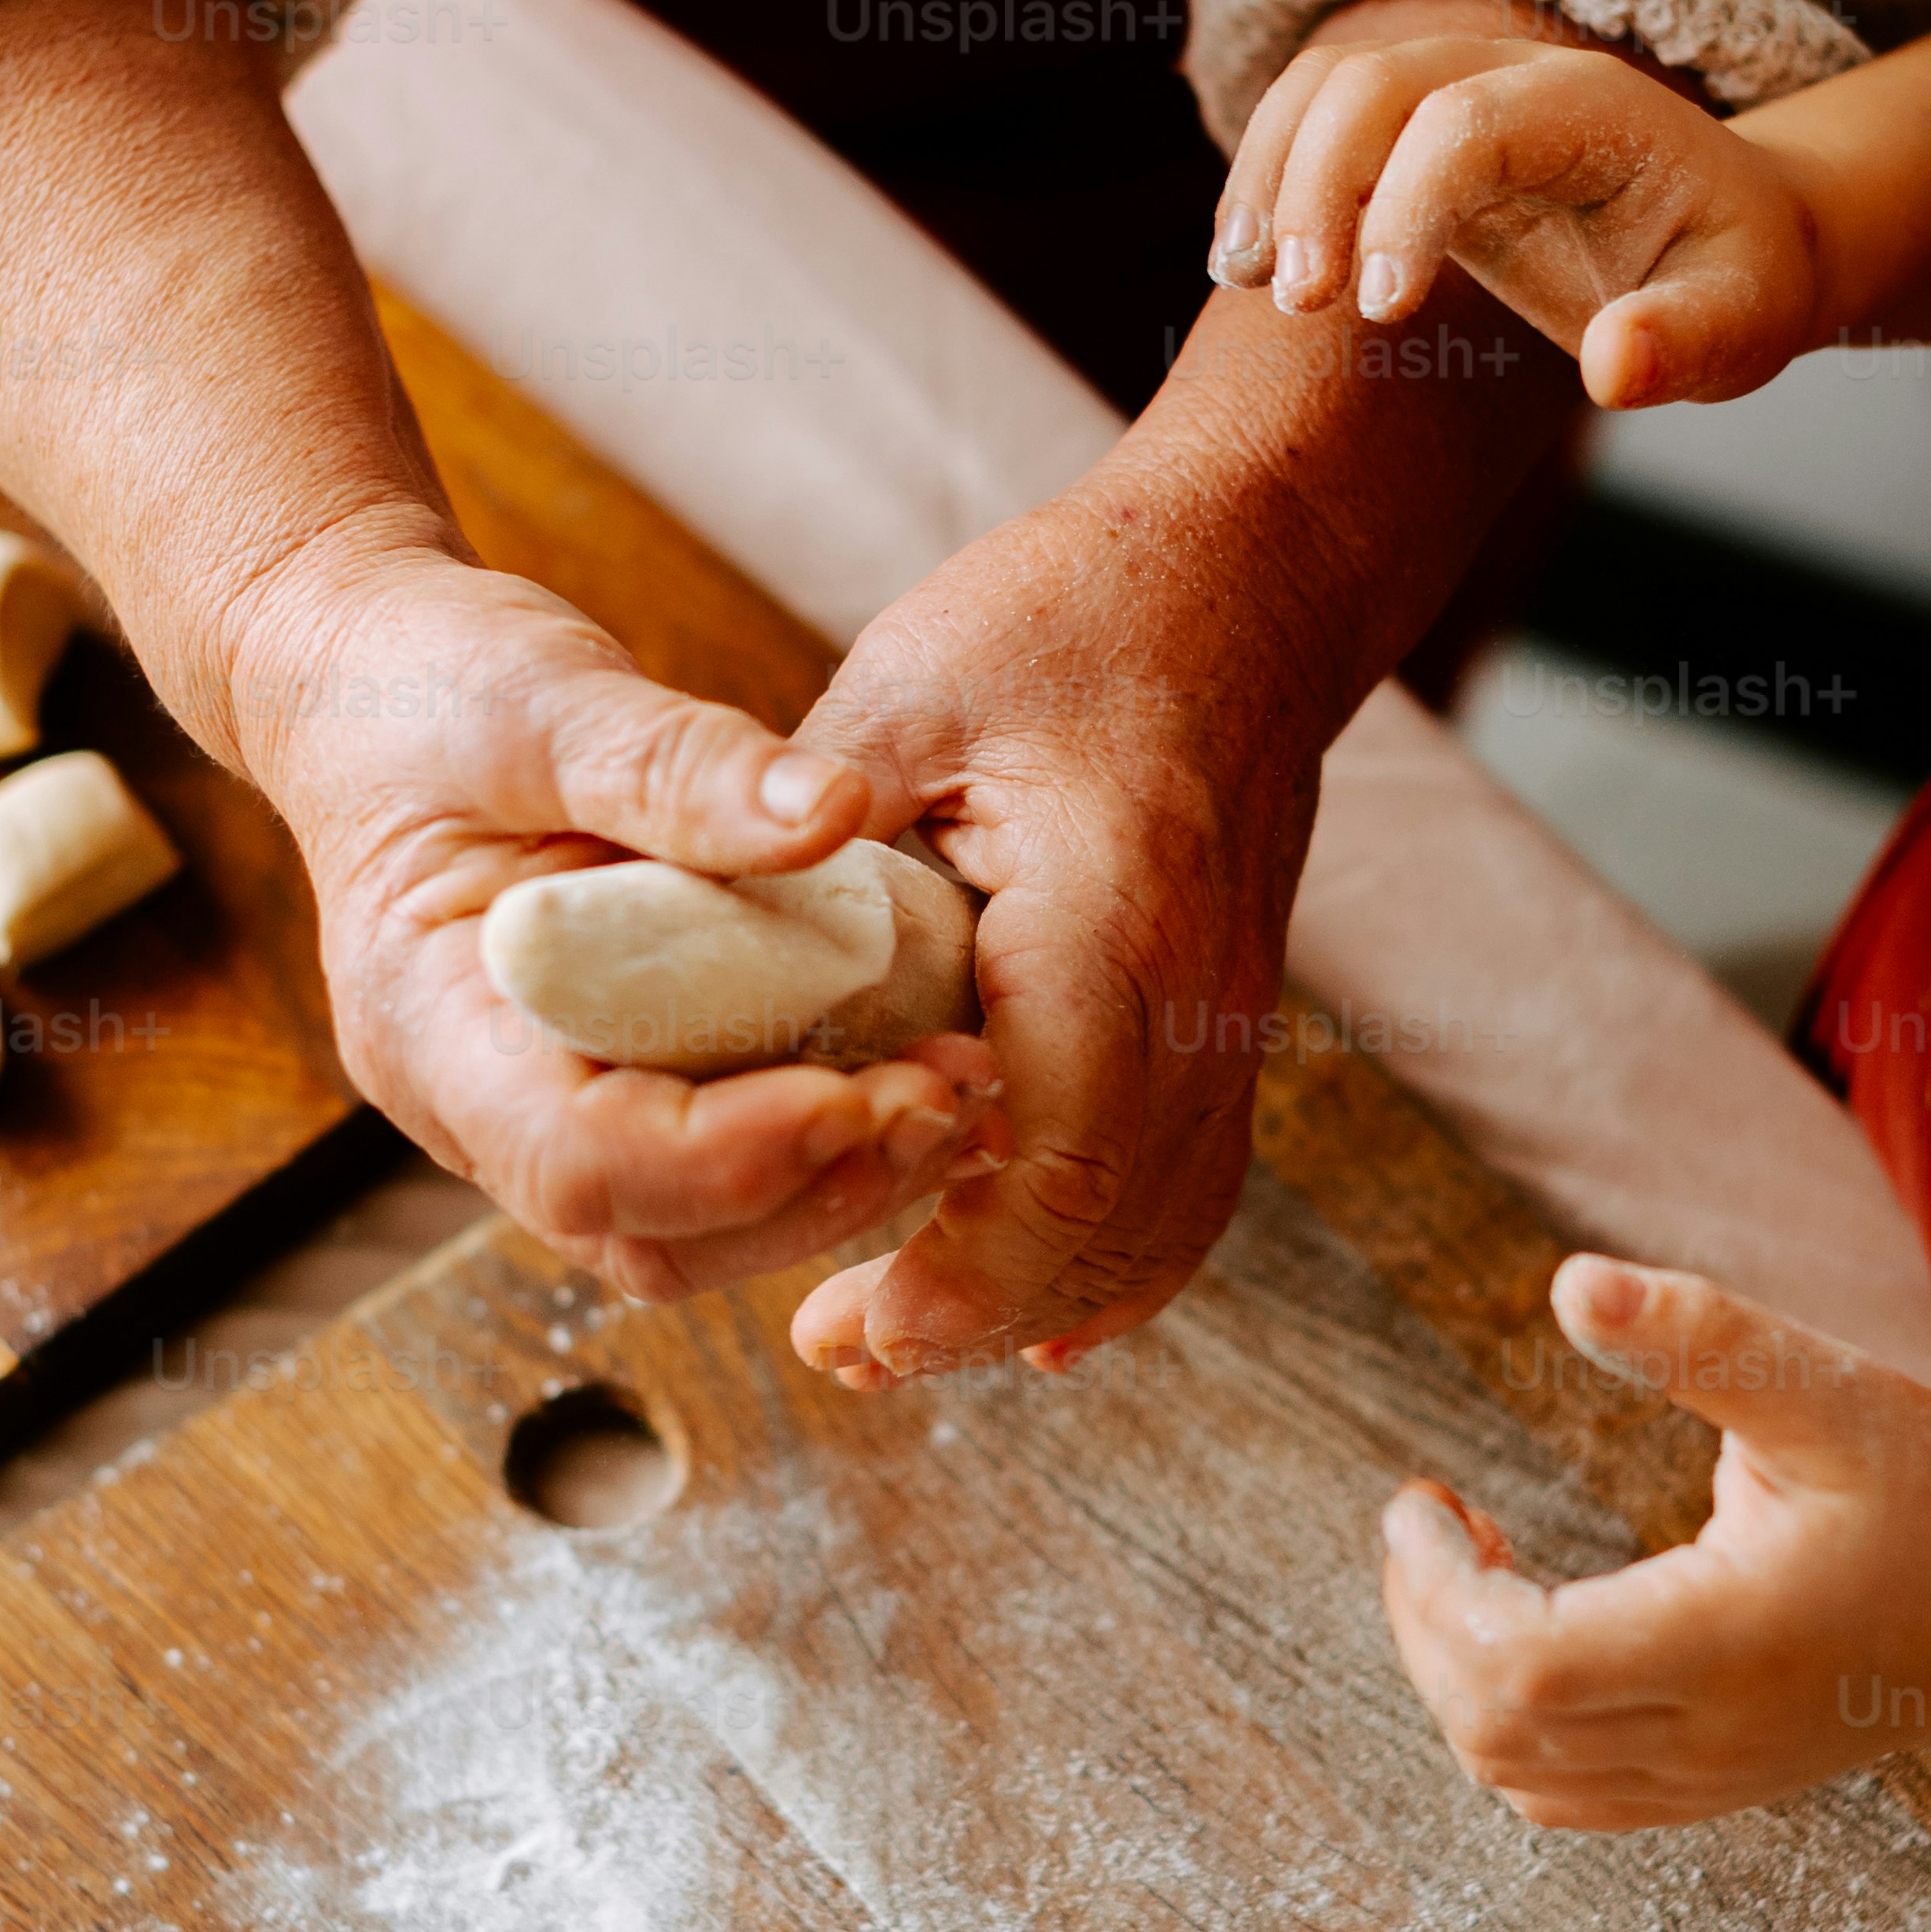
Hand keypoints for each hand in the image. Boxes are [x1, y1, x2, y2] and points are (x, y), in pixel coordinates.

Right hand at [238, 536, 1005, 1300]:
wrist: (373, 682)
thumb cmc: (429, 685)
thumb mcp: (547, 694)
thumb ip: (681, 761)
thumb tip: (837, 808)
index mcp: (431, 1021)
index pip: (581, 1161)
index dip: (731, 1154)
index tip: (864, 1094)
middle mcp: (475, 1102)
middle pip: (650, 1233)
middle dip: (812, 1188)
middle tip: (951, 1102)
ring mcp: (538, 1109)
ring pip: (696, 1231)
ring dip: (835, 1183)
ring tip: (957, 1093)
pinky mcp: (606, 1085)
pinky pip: (716, 1167)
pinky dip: (821, 1141)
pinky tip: (913, 1071)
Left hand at [779, 474, 1321, 1386]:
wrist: (1243, 585)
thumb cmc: (1073, 619)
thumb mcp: (909, 688)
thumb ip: (809, 833)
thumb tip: (687, 946)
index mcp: (1110, 918)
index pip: (1060, 1152)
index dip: (964, 1266)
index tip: (854, 1319)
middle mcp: (1196, 995)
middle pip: (1109, 1224)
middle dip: (973, 1313)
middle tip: (838, 1346)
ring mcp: (1230, 1021)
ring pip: (1156, 1225)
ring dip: (1031, 1303)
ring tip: (895, 1338)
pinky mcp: (1225, 1026)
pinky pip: (1188, 1186)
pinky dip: (1110, 1266)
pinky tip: (1027, 1319)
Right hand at [1209, 31, 1827, 409]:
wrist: (1737, 229)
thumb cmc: (1737, 277)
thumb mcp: (1743, 321)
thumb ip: (1686, 342)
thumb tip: (1614, 369)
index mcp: (1593, 108)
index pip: (1466, 121)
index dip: (1406, 204)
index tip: (1382, 312)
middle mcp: (1515, 77)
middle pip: (1374, 80)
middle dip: (1314, 184)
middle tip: (1295, 303)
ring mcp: (1458, 93)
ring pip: (1327, 85)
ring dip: (1268, 172)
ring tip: (1241, 279)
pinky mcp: (1418, 134)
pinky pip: (1318, 121)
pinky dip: (1268, 178)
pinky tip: (1246, 267)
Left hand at [1380, 1258, 1930, 1827]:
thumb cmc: (1927, 1490)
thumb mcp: (1829, 1393)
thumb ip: (1704, 1339)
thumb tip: (1574, 1285)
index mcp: (1730, 1643)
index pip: (1523, 1667)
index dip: (1435, 1592)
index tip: (1424, 1501)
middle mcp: (1710, 1735)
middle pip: (1493, 1727)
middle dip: (1425, 1620)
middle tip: (1435, 1518)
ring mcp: (1705, 1778)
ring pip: (1513, 1772)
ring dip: (1453, 1670)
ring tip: (1474, 1561)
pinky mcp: (1704, 1789)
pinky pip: (1559, 1793)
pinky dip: (1501, 1721)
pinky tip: (1522, 1625)